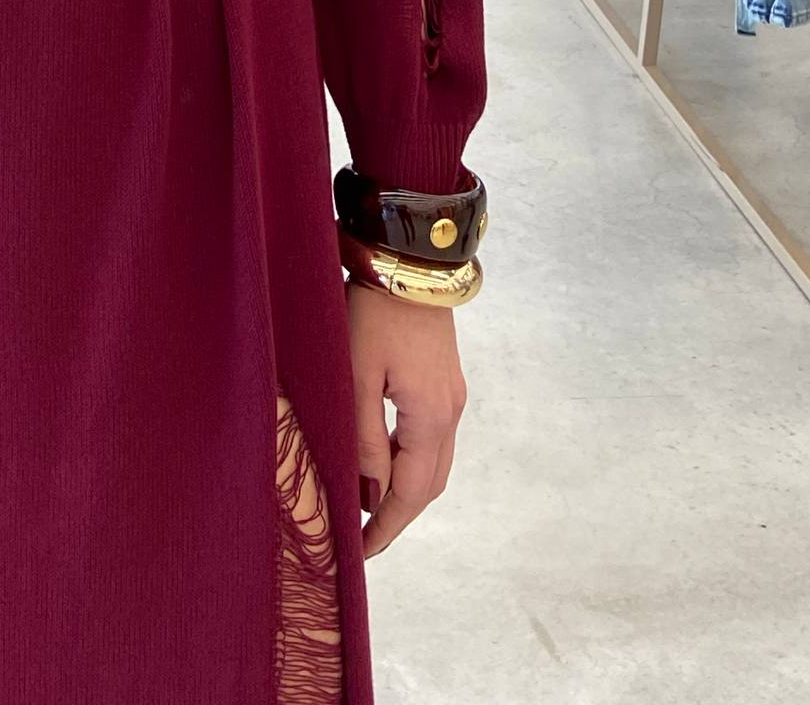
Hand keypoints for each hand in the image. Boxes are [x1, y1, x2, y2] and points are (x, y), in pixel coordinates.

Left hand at [345, 279, 467, 559]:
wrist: (409, 258)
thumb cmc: (375, 312)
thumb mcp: (356, 375)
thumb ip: (363, 437)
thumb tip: (368, 492)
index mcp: (432, 417)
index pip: (412, 493)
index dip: (387, 526)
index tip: (361, 552)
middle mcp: (451, 411)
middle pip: (430, 483)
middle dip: (398, 514)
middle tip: (363, 537)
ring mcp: (452, 393)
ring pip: (433, 460)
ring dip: (404, 486)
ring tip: (366, 504)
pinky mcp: (445, 378)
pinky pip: (431, 435)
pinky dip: (409, 458)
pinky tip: (382, 459)